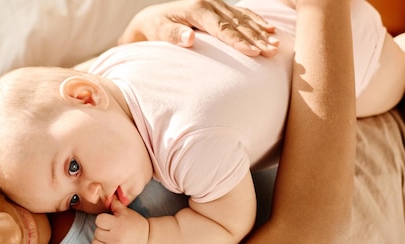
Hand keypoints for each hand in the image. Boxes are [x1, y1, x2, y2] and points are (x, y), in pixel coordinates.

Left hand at [90, 199, 149, 243]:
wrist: (147, 242)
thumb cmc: (135, 225)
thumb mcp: (127, 212)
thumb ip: (115, 204)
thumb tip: (107, 194)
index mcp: (119, 225)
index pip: (99, 220)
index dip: (103, 220)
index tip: (110, 222)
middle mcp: (116, 239)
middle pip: (96, 233)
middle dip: (102, 231)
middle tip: (111, 232)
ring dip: (99, 242)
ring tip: (109, 240)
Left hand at [118, 0, 278, 56]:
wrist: (153, 18)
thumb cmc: (155, 29)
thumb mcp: (159, 32)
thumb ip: (174, 35)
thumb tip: (189, 39)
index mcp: (197, 9)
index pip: (222, 28)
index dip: (238, 41)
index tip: (253, 52)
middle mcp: (210, 3)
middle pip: (237, 24)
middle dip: (256, 38)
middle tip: (272, 52)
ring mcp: (217, 4)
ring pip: (243, 19)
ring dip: (261, 32)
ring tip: (276, 46)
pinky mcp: (220, 9)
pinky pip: (242, 15)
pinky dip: (257, 22)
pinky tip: (270, 30)